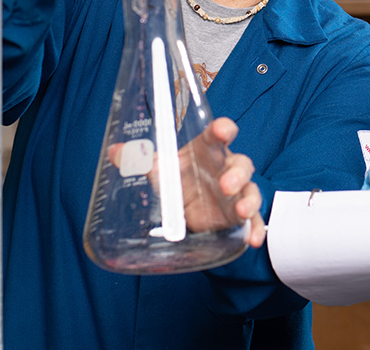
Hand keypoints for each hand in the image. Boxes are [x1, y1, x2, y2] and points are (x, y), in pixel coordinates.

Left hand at [109, 117, 265, 247]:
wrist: (190, 208)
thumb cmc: (180, 178)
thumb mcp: (160, 170)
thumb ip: (140, 160)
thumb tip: (114, 151)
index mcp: (208, 151)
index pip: (218, 136)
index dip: (223, 130)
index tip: (223, 130)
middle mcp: (226, 169)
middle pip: (240, 164)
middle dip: (237, 173)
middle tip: (226, 184)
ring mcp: (236, 193)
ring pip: (251, 190)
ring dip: (249, 199)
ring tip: (241, 211)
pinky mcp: (237, 216)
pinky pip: (252, 220)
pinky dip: (255, 229)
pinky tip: (253, 239)